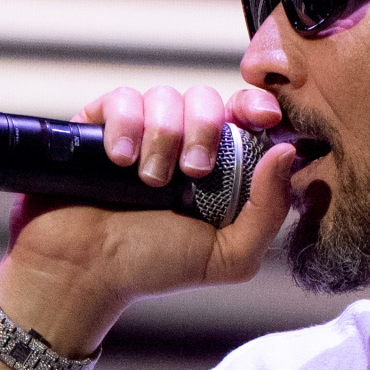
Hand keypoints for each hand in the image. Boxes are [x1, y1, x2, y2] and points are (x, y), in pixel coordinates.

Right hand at [0, 85, 294, 356]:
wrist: (82, 273)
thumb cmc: (152, 265)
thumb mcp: (227, 255)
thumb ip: (268, 211)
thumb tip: (287, 153)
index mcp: (218, 164)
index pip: (245, 115)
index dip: (257, 105)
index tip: (265, 117)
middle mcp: (181, 140)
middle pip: (207, 97)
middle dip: (204, 129)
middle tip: (192, 172)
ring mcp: (140, 130)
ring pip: (165, 96)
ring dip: (162, 137)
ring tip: (148, 180)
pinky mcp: (100, 124)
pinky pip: (122, 98)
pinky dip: (124, 125)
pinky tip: (118, 160)